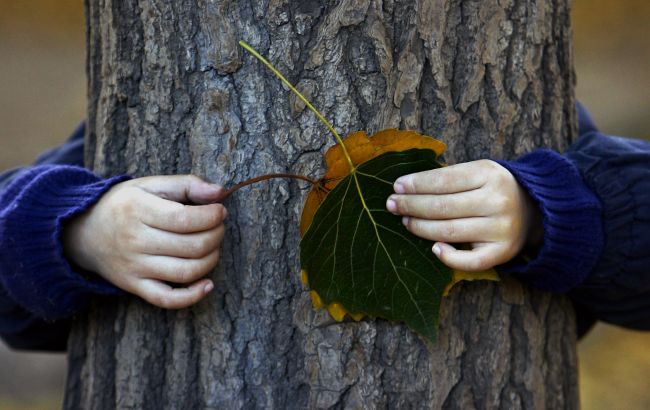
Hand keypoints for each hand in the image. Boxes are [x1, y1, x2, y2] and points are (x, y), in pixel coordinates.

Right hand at [62, 175, 226, 308]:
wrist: (84, 233)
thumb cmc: (125, 205)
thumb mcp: (150, 185)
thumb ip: (186, 184)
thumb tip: (220, 192)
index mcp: (138, 209)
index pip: (185, 218)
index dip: (212, 216)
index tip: (220, 211)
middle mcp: (134, 240)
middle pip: (191, 246)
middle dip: (216, 235)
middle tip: (218, 227)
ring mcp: (134, 267)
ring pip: (185, 272)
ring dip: (211, 260)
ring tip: (213, 247)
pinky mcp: (134, 286)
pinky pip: (166, 299)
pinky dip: (192, 296)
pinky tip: (207, 284)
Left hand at [386, 160, 541, 270]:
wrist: (535, 208)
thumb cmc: (494, 188)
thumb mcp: (478, 171)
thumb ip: (448, 177)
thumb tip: (405, 187)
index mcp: (489, 174)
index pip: (443, 180)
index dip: (416, 184)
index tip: (396, 186)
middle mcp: (497, 201)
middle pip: (442, 206)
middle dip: (411, 205)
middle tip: (391, 205)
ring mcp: (501, 229)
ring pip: (449, 232)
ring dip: (420, 227)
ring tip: (405, 221)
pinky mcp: (502, 252)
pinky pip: (470, 261)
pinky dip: (448, 257)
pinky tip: (434, 248)